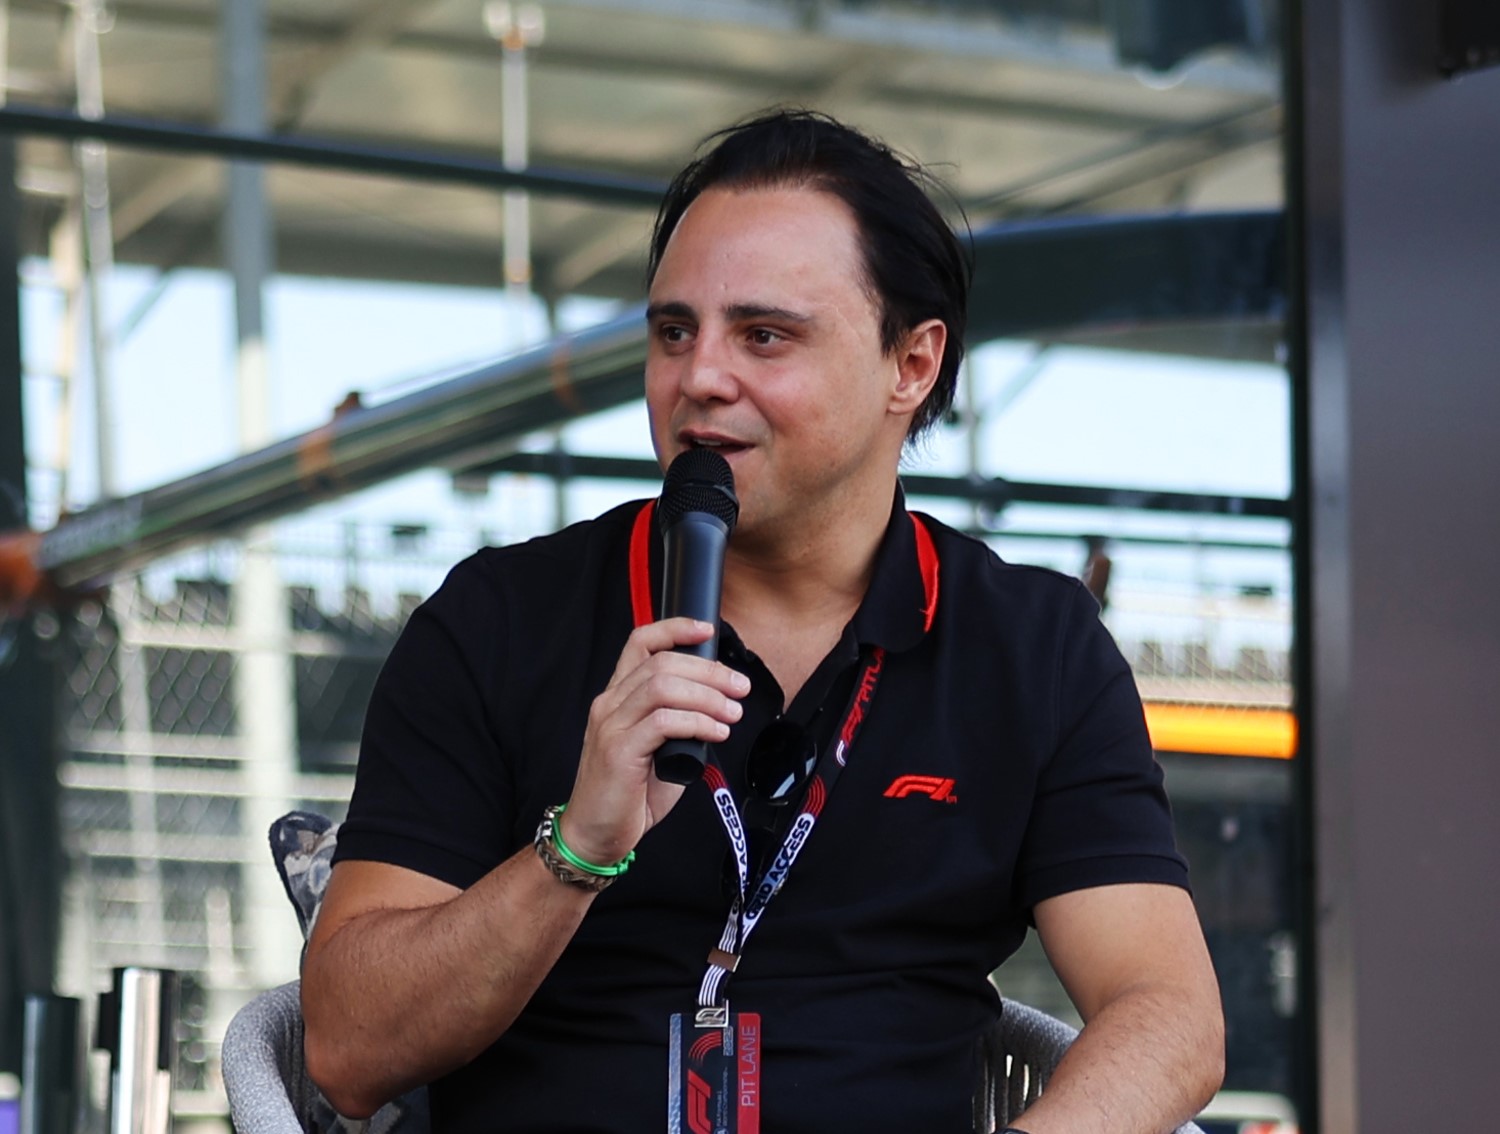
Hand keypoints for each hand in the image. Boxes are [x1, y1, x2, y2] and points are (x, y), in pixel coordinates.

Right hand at [561, 618, 747, 864]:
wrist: (597, 835)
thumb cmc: (629, 793)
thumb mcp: (658, 747)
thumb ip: (678, 720)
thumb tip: (719, 705)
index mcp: (618, 697)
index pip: (640, 643)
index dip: (674, 629)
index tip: (707, 631)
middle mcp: (610, 704)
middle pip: (662, 663)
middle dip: (709, 671)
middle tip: (739, 688)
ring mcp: (611, 726)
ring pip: (663, 687)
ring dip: (707, 696)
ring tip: (732, 714)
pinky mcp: (618, 751)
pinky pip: (664, 722)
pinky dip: (697, 722)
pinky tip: (716, 734)